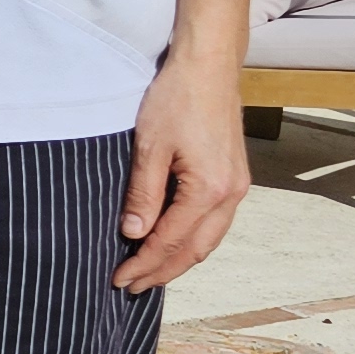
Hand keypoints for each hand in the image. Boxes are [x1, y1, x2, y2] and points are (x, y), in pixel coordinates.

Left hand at [114, 0, 262, 291]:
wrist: (208, 66)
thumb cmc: (176, 99)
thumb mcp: (149, 147)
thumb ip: (142, 193)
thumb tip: (133, 233)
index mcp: (209, 189)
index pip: (170, 241)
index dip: (143, 264)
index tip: (118, 279)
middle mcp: (231, 194)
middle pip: (195, 249)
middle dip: (162, 271)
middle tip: (130, 287)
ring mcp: (236, 186)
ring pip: (208, 239)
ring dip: (179, 259)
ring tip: (148, 272)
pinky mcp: (233, 177)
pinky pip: (214, 222)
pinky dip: (192, 239)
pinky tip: (171, 242)